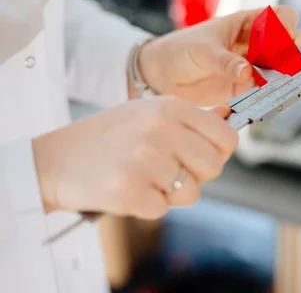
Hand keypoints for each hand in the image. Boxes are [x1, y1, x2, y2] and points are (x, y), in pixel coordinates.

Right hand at [32, 96, 237, 218]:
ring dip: (171, 193)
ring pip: (191, 192)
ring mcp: (144, 160)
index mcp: (171, 107)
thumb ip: (193, 117)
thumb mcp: (151, 112)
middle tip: (169, 171)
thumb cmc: (111, 136)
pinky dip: (148, 205)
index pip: (227, 137)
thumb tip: (229, 114)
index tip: (202, 157)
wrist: (56, 159)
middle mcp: (160, 129)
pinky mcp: (128, 191)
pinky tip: (128, 189)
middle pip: (213, 167)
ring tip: (144, 177)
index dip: (218, 153)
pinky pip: (162, 209)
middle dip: (197, 176)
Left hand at [136, 6, 300, 105]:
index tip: (284, 40)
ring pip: (282, 68)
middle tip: (287, 66)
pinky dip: (271, 93)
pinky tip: (268, 97)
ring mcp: (253, 65)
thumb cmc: (180, 49)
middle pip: (290, 43)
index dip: (288, 26)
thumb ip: (224, 61)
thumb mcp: (201, 50)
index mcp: (247, 23)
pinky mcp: (246, 87)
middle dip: (295, 53)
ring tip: (280, 84)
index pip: (280, 17)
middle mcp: (255, 43)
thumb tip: (247, 71)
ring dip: (286, 76)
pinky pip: (267, 89)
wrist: (161, 74)